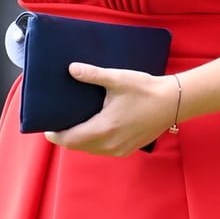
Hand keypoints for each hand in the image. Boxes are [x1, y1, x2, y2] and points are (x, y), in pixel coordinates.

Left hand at [44, 64, 180, 156]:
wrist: (173, 102)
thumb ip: (93, 75)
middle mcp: (110, 144)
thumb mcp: (117, 79)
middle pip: (78, 146)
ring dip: (80, 140)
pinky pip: (103, 149)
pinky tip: (94, 128)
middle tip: (57, 123)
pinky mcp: (128, 149)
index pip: (71, 140)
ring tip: (73, 124)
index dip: (56, 136)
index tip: (47, 127)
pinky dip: (94, 142)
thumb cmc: (145, 89)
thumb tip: (71, 69)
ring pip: (91, 149)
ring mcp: (120, 149)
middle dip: (66, 137)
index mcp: (104, 129)